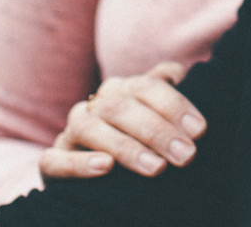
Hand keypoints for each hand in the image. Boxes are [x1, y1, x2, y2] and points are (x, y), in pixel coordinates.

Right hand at [38, 61, 205, 179]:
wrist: (90, 176)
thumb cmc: (134, 141)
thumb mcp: (152, 116)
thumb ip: (165, 92)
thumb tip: (179, 72)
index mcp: (121, 89)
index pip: (146, 86)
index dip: (174, 104)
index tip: (199, 130)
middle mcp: (94, 105)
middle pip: (121, 106)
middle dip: (157, 130)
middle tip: (186, 155)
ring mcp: (70, 132)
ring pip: (89, 128)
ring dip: (125, 147)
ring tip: (156, 168)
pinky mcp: (51, 162)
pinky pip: (55, 160)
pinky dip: (79, 163)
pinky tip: (105, 167)